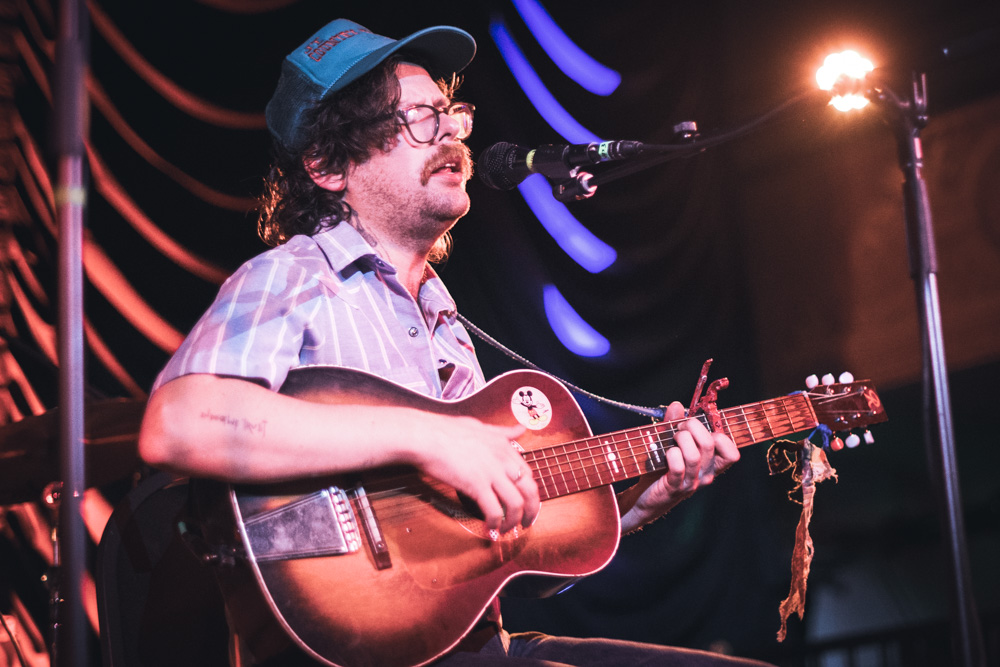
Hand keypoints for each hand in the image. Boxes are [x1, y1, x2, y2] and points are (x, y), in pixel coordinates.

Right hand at [408, 412, 538, 534]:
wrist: (424, 436)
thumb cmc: (445, 430)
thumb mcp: (480, 426)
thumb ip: (502, 432)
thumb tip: (520, 428)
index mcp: (504, 446)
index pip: (528, 473)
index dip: (529, 492)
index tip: (525, 503)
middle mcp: (502, 459)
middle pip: (529, 490)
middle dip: (531, 511)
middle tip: (525, 523)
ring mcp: (491, 472)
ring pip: (516, 504)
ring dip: (513, 522)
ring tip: (505, 530)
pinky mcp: (476, 484)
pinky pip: (494, 511)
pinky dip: (494, 524)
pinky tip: (489, 529)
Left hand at [619, 401, 739, 531]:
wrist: (646, 496)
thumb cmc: (662, 468)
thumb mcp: (669, 443)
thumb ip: (674, 424)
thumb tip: (677, 405)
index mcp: (711, 465)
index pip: (733, 453)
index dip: (719, 435)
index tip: (701, 429)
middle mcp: (706, 475)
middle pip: (710, 444)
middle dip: (692, 427)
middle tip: (679, 428)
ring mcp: (692, 482)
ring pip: (694, 455)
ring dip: (680, 439)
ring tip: (671, 439)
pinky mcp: (675, 487)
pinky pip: (678, 467)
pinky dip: (671, 454)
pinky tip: (665, 454)